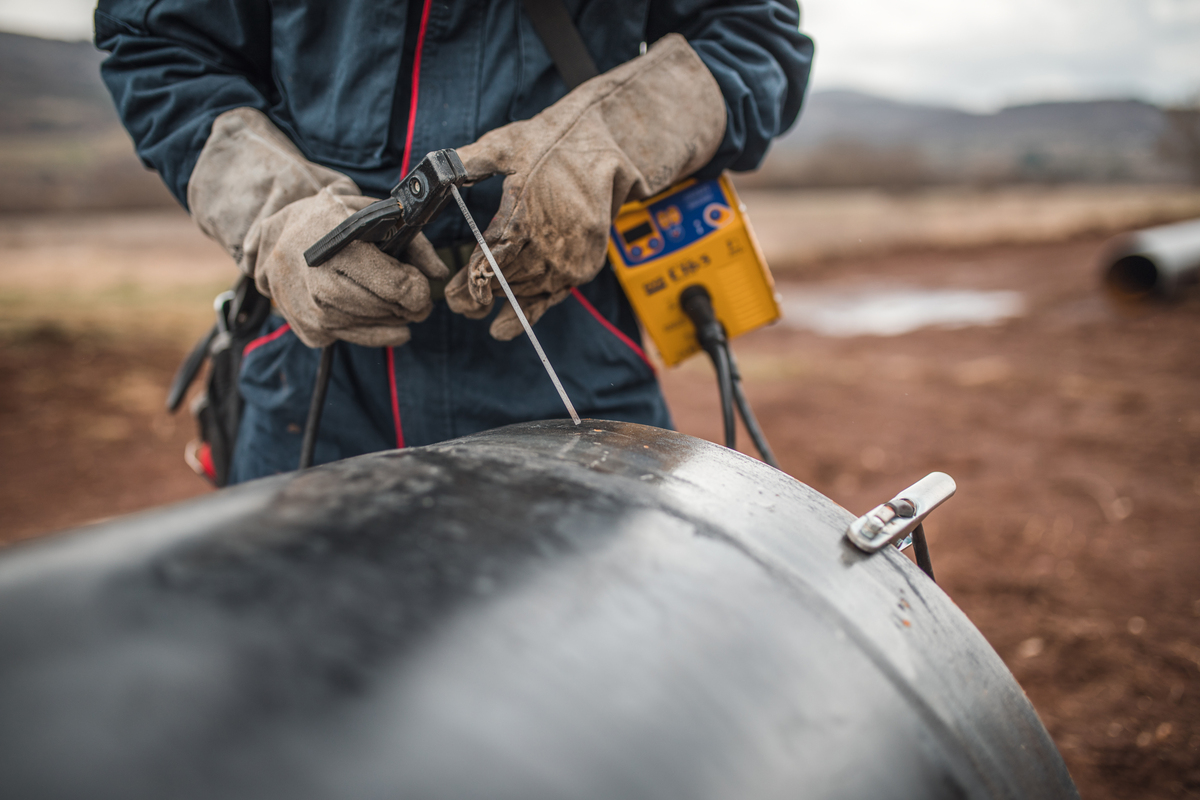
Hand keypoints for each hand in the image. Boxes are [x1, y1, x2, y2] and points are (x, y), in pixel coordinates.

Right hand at [188, 107, 446, 346]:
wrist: (279, 234)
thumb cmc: (334, 220)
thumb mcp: (373, 215)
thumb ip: (412, 242)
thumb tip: (439, 273)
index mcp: (338, 245)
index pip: (396, 286)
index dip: (419, 289)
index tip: (420, 283)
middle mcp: (317, 279)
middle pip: (386, 308)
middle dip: (409, 306)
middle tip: (415, 299)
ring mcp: (308, 307)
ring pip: (370, 326)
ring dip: (392, 319)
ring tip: (395, 304)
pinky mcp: (305, 328)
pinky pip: (351, 339)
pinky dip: (371, 332)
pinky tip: (373, 316)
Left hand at [444, 34, 725, 339]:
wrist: (611, 139)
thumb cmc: (554, 138)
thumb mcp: (506, 143)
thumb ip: (468, 161)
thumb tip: (435, 169)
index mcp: (527, 207)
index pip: (491, 257)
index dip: (471, 280)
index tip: (453, 297)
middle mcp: (552, 235)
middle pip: (508, 279)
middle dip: (482, 293)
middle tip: (459, 306)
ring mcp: (573, 251)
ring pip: (529, 289)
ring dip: (504, 299)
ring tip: (480, 309)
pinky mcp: (588, 261)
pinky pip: (554, 295)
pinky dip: (530, 311)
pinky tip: (505, 329)